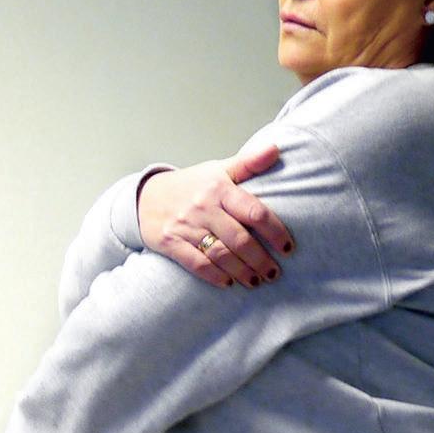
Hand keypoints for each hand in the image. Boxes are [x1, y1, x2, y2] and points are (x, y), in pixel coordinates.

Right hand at [136, 142, 294, 287]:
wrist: (145, 196)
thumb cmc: (191, 186)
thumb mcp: (218, 170)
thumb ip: (248, 163)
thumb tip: (275, 149)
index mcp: (220, 189)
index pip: (254, 212)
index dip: (275, 232)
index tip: (288, 248)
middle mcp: (203, 207)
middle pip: (239, 239)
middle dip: (260, 260)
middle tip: (274, 273)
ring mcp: (185, 226)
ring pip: (220, 254)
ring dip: (242, 272)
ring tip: (256, 281)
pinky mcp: (170, 242)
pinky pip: (196, 264)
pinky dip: (214, 276)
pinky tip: (228, 283)